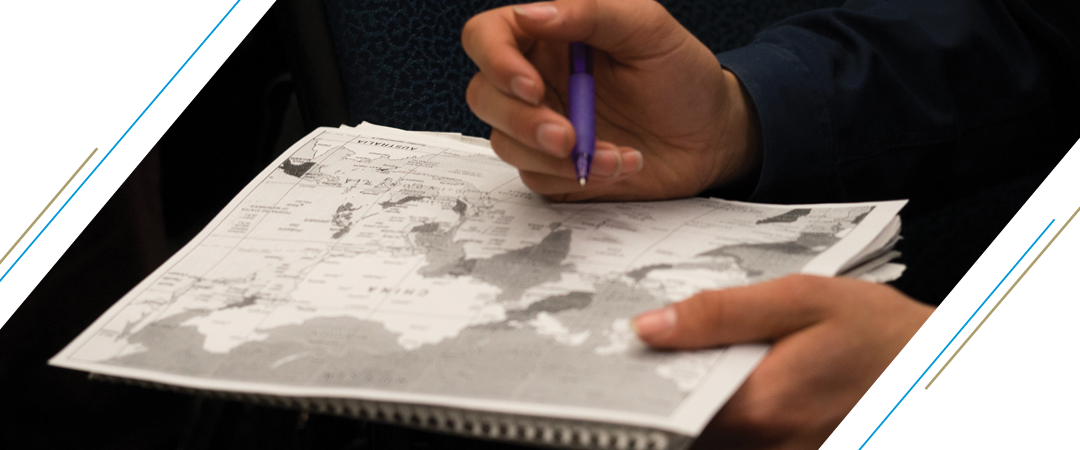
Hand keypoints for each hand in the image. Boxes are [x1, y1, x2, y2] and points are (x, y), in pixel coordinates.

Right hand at [462, 0, 760, 200]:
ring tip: (614, 155)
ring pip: (504, 144)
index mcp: (550, 36)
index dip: (495, 61)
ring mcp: (543, 126)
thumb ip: (591, 12)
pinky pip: (538, 178)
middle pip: (484, 97)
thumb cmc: (684, 75)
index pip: (487, 37)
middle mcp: (538, 80)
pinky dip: (577, 177)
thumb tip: (531, 14)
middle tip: (567, 136)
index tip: (531, 87)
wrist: (714, 136)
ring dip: (555, 157)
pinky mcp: (555, 168)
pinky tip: (620, 166)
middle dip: (522, 122)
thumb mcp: (648, 28)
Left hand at [632, 275, 933, 449]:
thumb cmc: (876, 331)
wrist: (939, 368)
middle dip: (665, 399)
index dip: (640, 387)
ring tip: (690, 371)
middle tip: (650, 362)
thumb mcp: (802, 300)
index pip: (669, 409)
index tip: (622, 362)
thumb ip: (721, 314)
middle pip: (684, 433)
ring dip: (693, 413)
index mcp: (762, 406)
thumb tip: (647, 328)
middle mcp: (769, 449)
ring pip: (709, 445)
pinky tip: (726, 390)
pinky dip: (723, 426)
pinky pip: (740, 447)